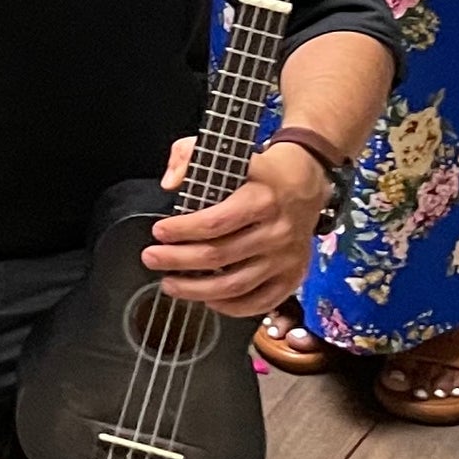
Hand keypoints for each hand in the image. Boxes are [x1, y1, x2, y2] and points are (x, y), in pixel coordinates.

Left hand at [138, 137, 329, 318]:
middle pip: (219, 256)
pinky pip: (260, 302)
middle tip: (151, 258)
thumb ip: (191, 156)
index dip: (182, 230)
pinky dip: (232, 307)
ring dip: (196, 290)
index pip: (215, 223)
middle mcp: (276, 232)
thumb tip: (169, 183)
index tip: (158, 232)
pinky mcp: (294, 276)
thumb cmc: (261, 170)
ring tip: (169, 284)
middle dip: (178, 260)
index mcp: (261, 199)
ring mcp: (286, 258)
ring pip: (236, 285)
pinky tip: (208, 300)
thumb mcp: (228, 151)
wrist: (307, 180)